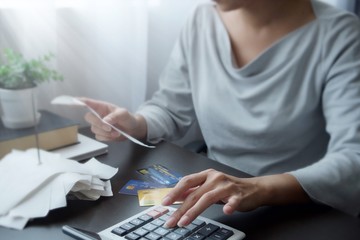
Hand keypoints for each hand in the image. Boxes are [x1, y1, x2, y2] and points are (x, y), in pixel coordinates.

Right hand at [79, 97, 146, 141]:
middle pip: (89, 118)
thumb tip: (105, 121)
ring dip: (106, 133)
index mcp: (102, 107)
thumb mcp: (124, 114)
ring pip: (94, 129)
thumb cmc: (127, 118)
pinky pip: (99, 137)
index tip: (73, 101)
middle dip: (99, 124)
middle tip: (110, 128)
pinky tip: (114, 135)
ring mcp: (98, 125)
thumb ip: (115, 116)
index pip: (89, 103)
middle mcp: (98, 115)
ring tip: (117, 132)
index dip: (80, 102)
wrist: (132, 129)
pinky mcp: (101, 134)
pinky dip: (107, 138)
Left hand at [162, 169, 309, 227]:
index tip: (164, 203)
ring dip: (195, 211)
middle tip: (171, 220)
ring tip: (185, 222)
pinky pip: (234, 201)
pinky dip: (230, 206)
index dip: (175, 191)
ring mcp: (227, 186)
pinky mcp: (239, 195)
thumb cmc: (229, 188)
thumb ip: (194, 190)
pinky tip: (226, 212)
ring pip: (208, 198)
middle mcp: (215, 178)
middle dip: (180, 208)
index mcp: (206, 175)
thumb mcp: (209, 186)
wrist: (254, 188)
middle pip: (194, 193)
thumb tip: (176, 196)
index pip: (187, 181)